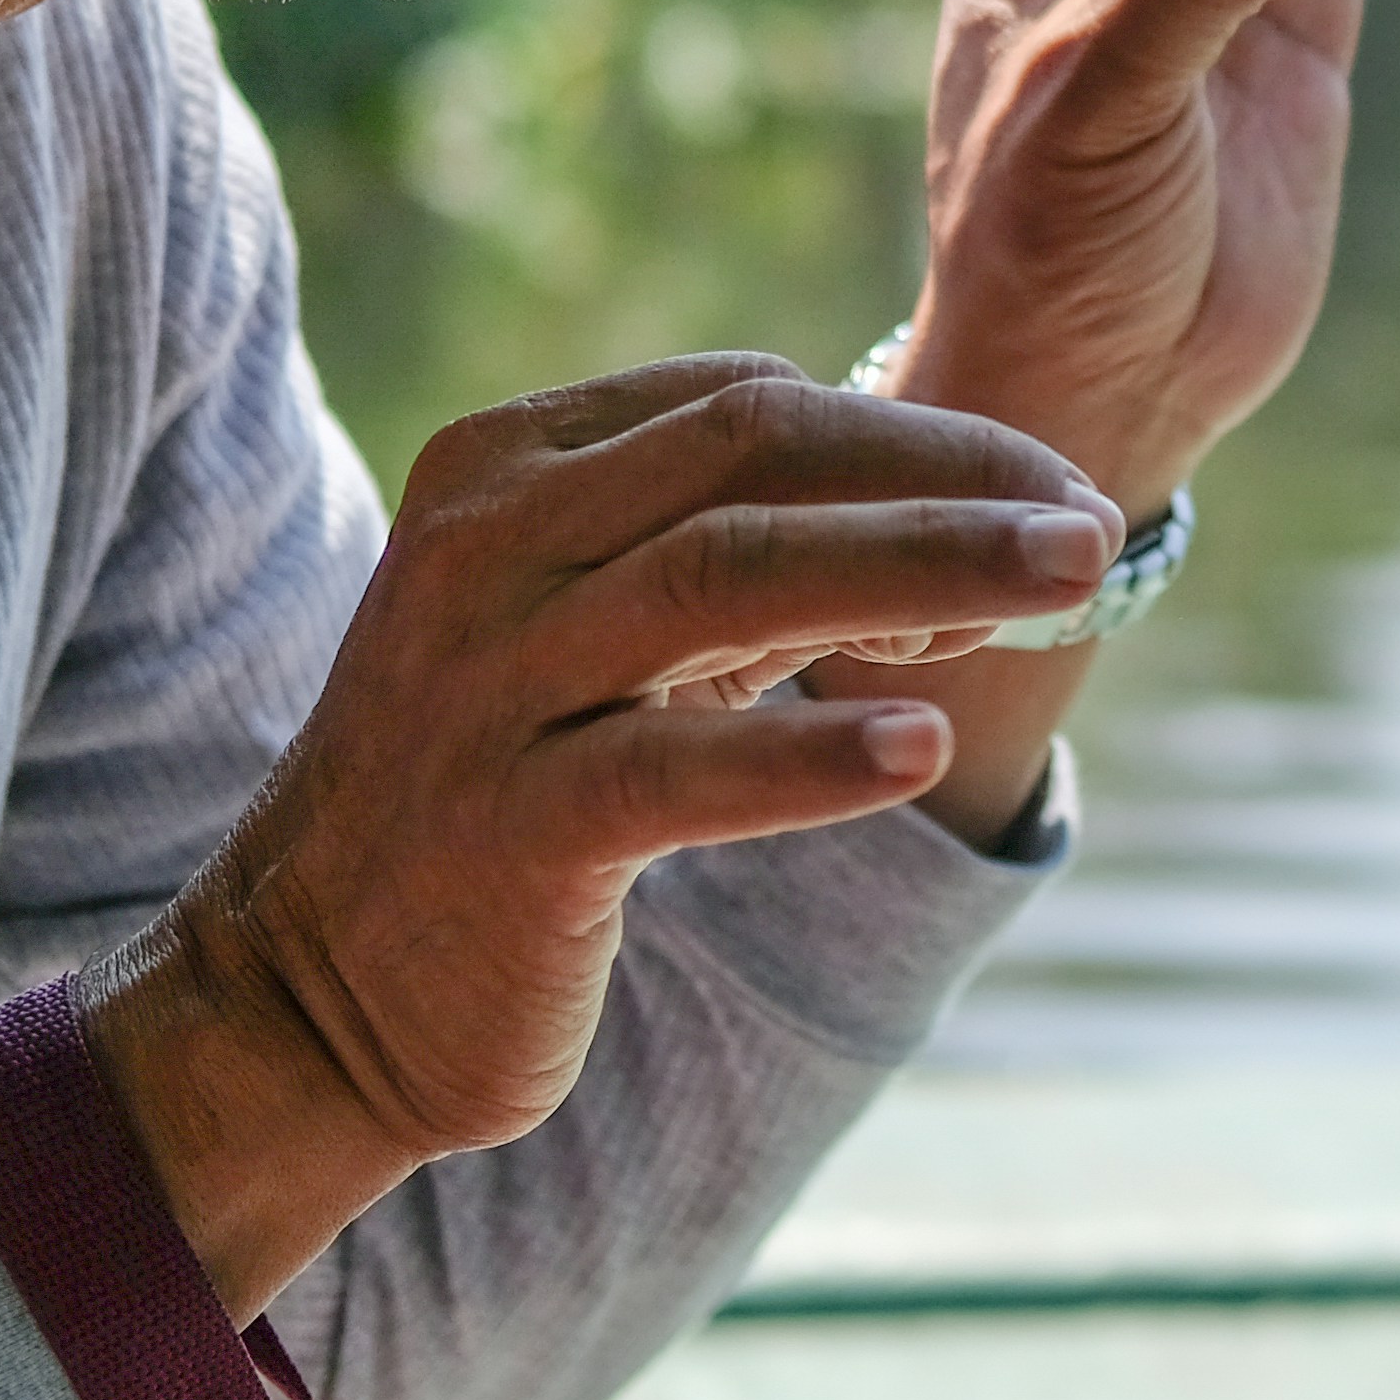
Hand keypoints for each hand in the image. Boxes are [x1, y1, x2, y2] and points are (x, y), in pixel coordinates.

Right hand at [89, 354, 1119, 1310]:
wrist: (302, 996)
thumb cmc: (503, 793)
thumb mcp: (614, 645)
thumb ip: (760, 570)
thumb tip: (986, 541)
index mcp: (508, 467)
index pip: (748, 403)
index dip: (917, 435)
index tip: (1040, 492)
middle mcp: (487, 550)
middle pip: (755, 455)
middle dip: (947, 471)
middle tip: (1097, 525)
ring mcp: (486, 686)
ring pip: (731, 576)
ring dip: (923, 566)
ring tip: (1071, 581)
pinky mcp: (505, 831)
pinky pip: (673, 768)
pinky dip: (807, 752)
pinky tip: (925, 745)